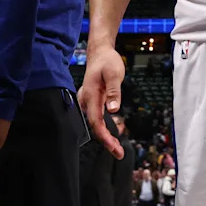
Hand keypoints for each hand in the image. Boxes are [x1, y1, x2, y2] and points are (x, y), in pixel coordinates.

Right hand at [78, 45, 124, 159]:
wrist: (100, 52)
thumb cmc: (107, 61)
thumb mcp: (114, 74)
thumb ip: (113, 92)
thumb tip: (113, 109)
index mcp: (90, 95)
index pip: (95, 122)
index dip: (104, 137)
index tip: (114, 147)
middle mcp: (86, 101)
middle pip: (94, 126)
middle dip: (106, 142)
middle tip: (119, 153)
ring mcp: (87, 101)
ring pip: (94, 124)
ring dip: (105, 137)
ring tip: (117, 149)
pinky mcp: (92, 101)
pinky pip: (96, 118)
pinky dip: (104, 128)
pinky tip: (113, 134)